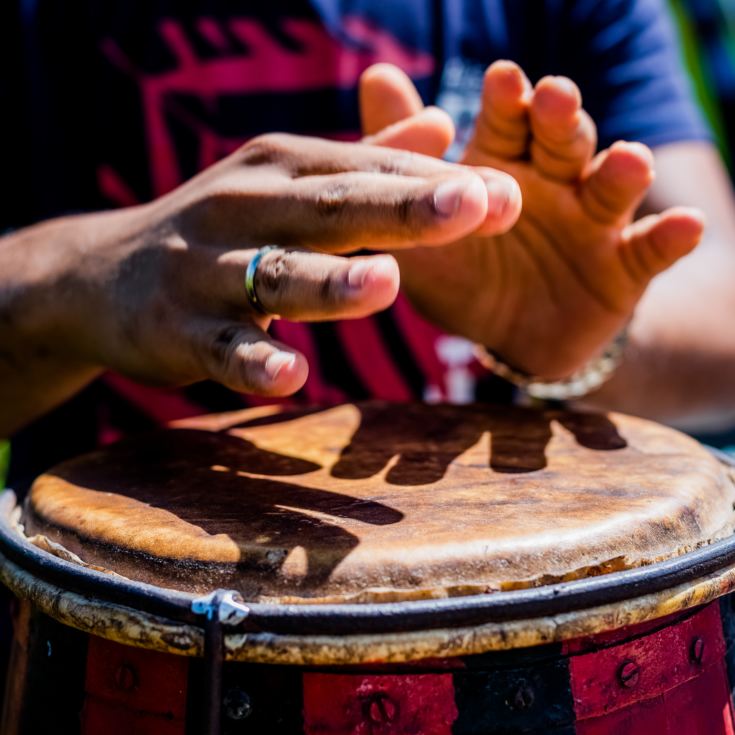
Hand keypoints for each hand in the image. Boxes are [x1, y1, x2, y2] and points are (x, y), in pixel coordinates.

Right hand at [16, 133, 519, 398]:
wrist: (103, 273)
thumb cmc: (223, 226)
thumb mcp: (288, 183)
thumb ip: (368, 160)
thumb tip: (444, 124)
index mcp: (281, 166)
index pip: (370, 170)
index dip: (439, 183)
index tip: (510, 198)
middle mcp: (245, 207)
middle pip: (333, 209)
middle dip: (405, 208)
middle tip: (472, 205)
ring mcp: (208, 271)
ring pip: (280, 277)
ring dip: (332, 282)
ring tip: (386, 283)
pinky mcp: (181, 330)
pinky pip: (225, 350)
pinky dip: (256, 363)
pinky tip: (293, 375)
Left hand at [360, 62, 704, 377]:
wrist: (512, 339)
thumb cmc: (463, 276)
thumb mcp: (423, 224)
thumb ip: (405, 159)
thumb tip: (377, 75)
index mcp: (502, 166)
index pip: (506, 122)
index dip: (507, 102)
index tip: (502, 83)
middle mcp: (554, 181)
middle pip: (562, 142)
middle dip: (561, 121)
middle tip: (554, 99)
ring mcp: (594, 221)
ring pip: (611, 186)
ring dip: (623, 170)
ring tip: (627, 160)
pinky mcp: (625, 267)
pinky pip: (651, 249)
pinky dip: (669, 238)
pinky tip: (684, 226)